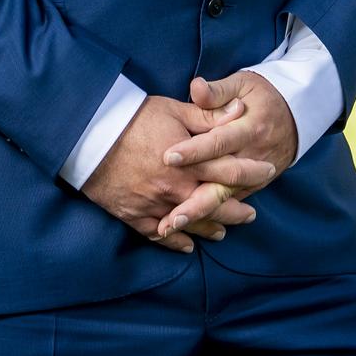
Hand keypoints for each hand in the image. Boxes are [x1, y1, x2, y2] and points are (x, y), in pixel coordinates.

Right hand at [82, 94, 273, 251]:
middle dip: (236, 211)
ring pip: (191, 224)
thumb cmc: (132, 117)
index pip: (231, 171)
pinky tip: (187, 245)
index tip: (268, 172)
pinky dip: (176, 242)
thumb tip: (240, 110)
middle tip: (251, 215)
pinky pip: (160, 235)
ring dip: (211, 229)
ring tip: (224, 232)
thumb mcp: (173, 110)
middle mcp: (175, 189)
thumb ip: (208, 116)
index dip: (253, 173)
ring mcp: (155, 205)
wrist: (87, 135)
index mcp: (189, 162)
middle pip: (215, 205)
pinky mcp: (133, 215)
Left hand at [151, 70, 298, 238]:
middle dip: (195, 200)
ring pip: (226, 198)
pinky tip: (187, 227)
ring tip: (170, 227)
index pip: (219, 142)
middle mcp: (254, 156)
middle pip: (223, 181)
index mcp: (250, 127)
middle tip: (169, 214)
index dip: (194, 150)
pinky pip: (232, 203)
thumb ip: (218, 91)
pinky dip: (210, 217)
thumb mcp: (242, 83)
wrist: (296, 113)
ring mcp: (256, 175)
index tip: (168, 157)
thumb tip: (196, 87)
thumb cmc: (261, 95)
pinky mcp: (255, 185)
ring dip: (199, 215)